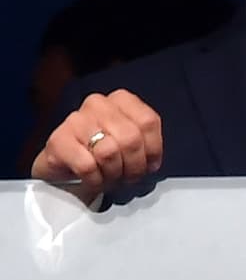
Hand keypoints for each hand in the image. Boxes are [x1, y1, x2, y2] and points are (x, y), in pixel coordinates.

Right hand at [31, 90, 163, 204]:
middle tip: (129, 178)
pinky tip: (93, 179)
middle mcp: (99, 104)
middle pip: (131, 139)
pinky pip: (87, 166)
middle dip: (134, 166)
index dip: (153, 149)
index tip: (149, 166)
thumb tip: (152, 163)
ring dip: (114, 174)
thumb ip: (144, 144)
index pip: (148, 122)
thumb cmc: (100, 151)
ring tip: (111, 178)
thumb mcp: (129, 141)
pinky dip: (95, 180)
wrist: (64, 162)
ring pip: (109, 153)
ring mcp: (76, 119)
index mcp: (122, 99)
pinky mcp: (59, 140)